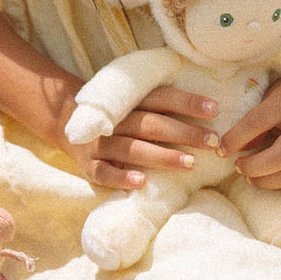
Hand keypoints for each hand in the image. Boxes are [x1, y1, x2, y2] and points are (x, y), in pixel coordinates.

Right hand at [66, 85, 219, 190]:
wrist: (66, 119)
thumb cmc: (118, 117)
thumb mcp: (135, 104)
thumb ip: (162, 107)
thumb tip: (210, 111)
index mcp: (130, 102)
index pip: (161, 98)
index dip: (187, 103)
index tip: (214, 110)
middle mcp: (116, 121)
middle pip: (152, 125)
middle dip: (183, 132)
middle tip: (212, 141)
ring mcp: (100, 143)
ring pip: (132, 149)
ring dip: (161, 156)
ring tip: (189, 163)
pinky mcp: (88, 165)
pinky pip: (104, 172)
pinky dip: (121, 177)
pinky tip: (141, 182)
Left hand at [218, 77, 280, 192]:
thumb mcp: (273, 93)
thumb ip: (255, 118)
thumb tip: (234, 148)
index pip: (257, 122)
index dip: (234, 139)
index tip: (221, 150)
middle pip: (280, 157)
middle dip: (253, 168)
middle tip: (239, 167)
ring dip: (268, 181)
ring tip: (253, 177)